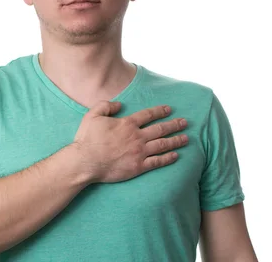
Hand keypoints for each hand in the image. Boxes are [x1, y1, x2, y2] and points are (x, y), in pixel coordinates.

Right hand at [72, 101, 188, 183]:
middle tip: (185, 122)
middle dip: (174, 125)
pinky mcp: (138, 166)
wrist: (85, 162)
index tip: (169, 109)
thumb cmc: (87, 139)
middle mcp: (136, 137)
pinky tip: (176, 155)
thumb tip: (119, 104)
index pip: (148, 115)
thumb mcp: (93, 115)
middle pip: (160, 129)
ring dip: (176, 141)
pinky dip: (168, 158)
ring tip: (186, 138)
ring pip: (162, 145)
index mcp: (127, 124)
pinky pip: (157, 162)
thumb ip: (106, 106)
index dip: (160, 111)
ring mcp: (139, 152)